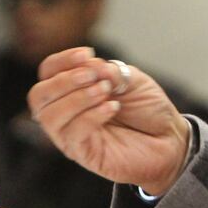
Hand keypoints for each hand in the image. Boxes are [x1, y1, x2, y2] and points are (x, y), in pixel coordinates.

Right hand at [27, 47, 191, 195]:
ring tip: (106, 91)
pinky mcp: (83, 154)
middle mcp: (66, 113)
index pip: (48, 72)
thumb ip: (110, 72)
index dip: (62, 60)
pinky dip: (91, 115)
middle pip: (38, 95)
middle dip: (63, 81)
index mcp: (73, 90)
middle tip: (94, 77)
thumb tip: (91, 66)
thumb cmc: (147, 108)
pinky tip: (112, 108)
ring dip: (78, 98)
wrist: (169, 138)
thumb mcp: (132, 80)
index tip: (88, 54)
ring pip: (50, 116)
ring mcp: (71, 135)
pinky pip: (72, 134)